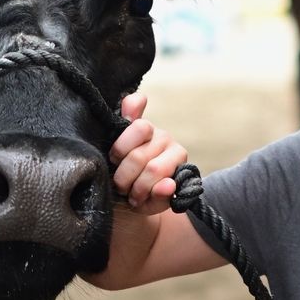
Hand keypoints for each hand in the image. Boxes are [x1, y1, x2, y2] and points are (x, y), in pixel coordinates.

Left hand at [108, 90, 187, 212]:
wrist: (139, 200)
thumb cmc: (123, 174)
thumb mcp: (115, 154)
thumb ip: (125, 121)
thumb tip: (140, 99)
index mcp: (142, 128)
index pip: (137, 125)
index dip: (121, 146)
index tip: (113, 159)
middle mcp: (162, 136)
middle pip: (138, 155)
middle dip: (124, 177)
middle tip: (120, 186)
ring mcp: (177, 154)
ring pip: (153, 170)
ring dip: (138, 188)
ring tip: (133, 194)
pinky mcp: (185, 175)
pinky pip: (167, 186)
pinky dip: (156, 194)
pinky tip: (147, 197)